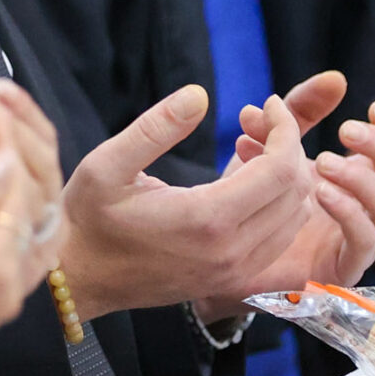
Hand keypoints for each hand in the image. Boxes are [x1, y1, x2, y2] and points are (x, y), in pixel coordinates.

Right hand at [0, 89, 59, 375]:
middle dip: (13, 144)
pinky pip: (15, 233)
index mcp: (0, 268)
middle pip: (35, 197)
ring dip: (13, 168)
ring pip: (29, 215)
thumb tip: (3, 157)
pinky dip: (4, 196)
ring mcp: (5, 289)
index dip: (1, 138)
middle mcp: (15, 280)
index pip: (18, 186)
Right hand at [55, 84, 315, 323]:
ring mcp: (235, 272)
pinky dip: (279, 205)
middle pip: (296, 192)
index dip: (285, 128)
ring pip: (295, 217)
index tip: (269, 103)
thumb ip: (155, 127)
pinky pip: (280, 239)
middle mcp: (231, 251)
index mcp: (207, 220)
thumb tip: (199, 94)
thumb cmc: (89, 219)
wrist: (78, 280)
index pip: (281, 169)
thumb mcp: (108, 164)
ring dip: (286, 177)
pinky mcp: (232, 281)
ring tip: (250, 149)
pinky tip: (245, 183)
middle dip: (288, 147)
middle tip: (257, 122)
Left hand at [221, 83, 374, 297]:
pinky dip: (348, 212)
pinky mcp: (343, 268)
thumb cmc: (260, 195)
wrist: (227, 247)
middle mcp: (374, 206)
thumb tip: (335, 78)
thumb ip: (300, 110)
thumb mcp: (277, 143)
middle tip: (346, 131)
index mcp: (368, 174)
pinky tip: (319, 193)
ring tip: (323, 163)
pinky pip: (364, 241)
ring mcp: (363, 239)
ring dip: (363, 180)